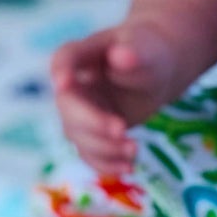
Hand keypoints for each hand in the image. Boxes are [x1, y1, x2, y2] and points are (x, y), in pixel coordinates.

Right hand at [49, 21, 178, 175]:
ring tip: (134, 149)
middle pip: (68, 106)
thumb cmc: (147, 54)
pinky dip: (106, 164)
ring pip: (78, 135)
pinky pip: (90, 154)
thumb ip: (134, 53)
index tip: (63, 84)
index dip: (60, 71)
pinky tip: (128, 167)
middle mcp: (74, 85)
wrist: (156, 74)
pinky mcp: (92, 133)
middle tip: (122, 129)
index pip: (63, 58)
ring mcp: (80, 111)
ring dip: (104, 148)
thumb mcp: (146, 50)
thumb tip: (121, 55)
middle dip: (92, 122)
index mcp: (84, 54)